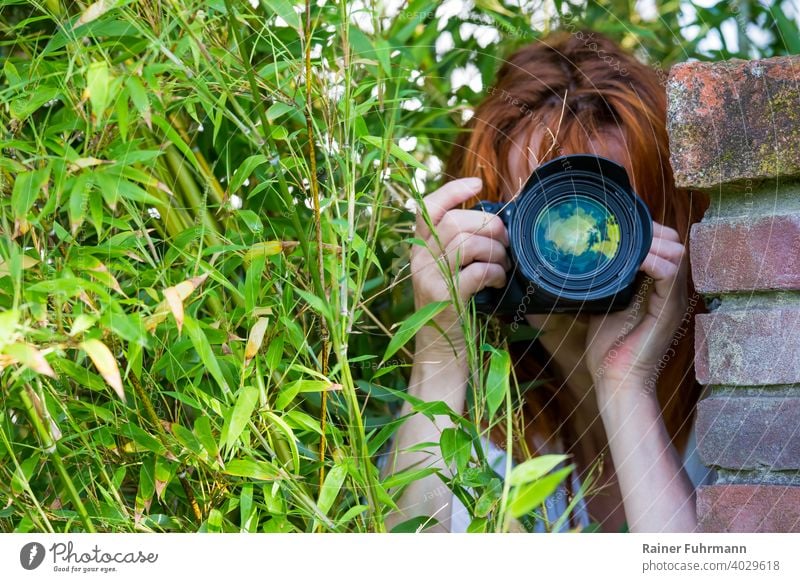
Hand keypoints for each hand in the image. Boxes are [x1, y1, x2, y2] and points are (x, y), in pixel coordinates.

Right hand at [410, 177, 509, 350]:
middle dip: (489, 226)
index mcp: (419, 248)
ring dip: (496, 251)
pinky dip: (496, 273)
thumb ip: (459, 246)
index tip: (477, 183)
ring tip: (504, 264)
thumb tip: (495, 222)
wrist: (440, 351)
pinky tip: (499, 282)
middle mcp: (420, 259)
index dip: (453, 190)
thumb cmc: (452, 307)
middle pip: (455, 222)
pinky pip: (478, 271)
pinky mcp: (445, 296)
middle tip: (505, 242)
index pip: (428, 207)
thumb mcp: (448, 271)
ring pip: (468, 243)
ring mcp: (430, 277)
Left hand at [584, 221, 689, 391]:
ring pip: (676, 253)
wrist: (615, 379)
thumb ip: (608, 280)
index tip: (618, 226)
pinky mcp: (669, 310)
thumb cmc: (608, 347)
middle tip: (620, 231)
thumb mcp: (606, 303)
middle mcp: (671, 290)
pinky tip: (630, 260)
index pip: (665, 243)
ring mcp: (673, 300)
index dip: (646, 230)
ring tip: (623, 243)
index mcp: (659, 286)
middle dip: (649, 231)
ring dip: (650, 242)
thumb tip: (587, 255)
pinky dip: (651, 260)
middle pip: (674, 242)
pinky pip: (670, 274)